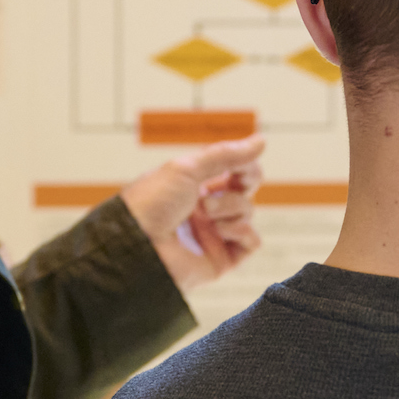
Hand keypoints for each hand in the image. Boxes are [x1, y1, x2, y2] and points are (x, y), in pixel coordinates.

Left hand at [118, 136, 265, 293]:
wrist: (137, 245)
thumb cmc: (151, 203)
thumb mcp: (187, 168)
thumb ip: (226, 154)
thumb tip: (261, 140)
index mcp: (193, 185)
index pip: (234, 169)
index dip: (244, 163)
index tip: (241, 162)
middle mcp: (204, 209)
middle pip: (245, 188)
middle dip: (240, 183)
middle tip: (221, 186)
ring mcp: (213, 233)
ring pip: (247, 211)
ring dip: (231, 207)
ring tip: (206, 213)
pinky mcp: (221, 258)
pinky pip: (251, 241)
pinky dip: (242, 231)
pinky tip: (221, 230)